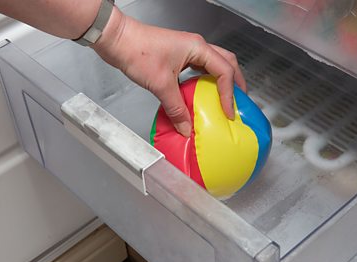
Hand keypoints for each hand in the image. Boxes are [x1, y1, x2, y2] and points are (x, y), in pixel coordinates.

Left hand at [92, 7, 246, 136]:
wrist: (117, 39)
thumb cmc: (137, 51)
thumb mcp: (160, 85)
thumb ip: (176, 108)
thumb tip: (186, 127)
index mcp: (198, 48)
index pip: (225, 72)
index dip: (229, 94)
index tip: (228, 111)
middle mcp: (196, 46)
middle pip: (227, 63)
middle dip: (236, 82)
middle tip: (239, 101)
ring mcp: (187, 50)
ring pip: (214, 64)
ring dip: (222, 81)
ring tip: (225, 99)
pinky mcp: (178, 56)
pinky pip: (199, 68)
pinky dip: (205, 81)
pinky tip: (201, 94)